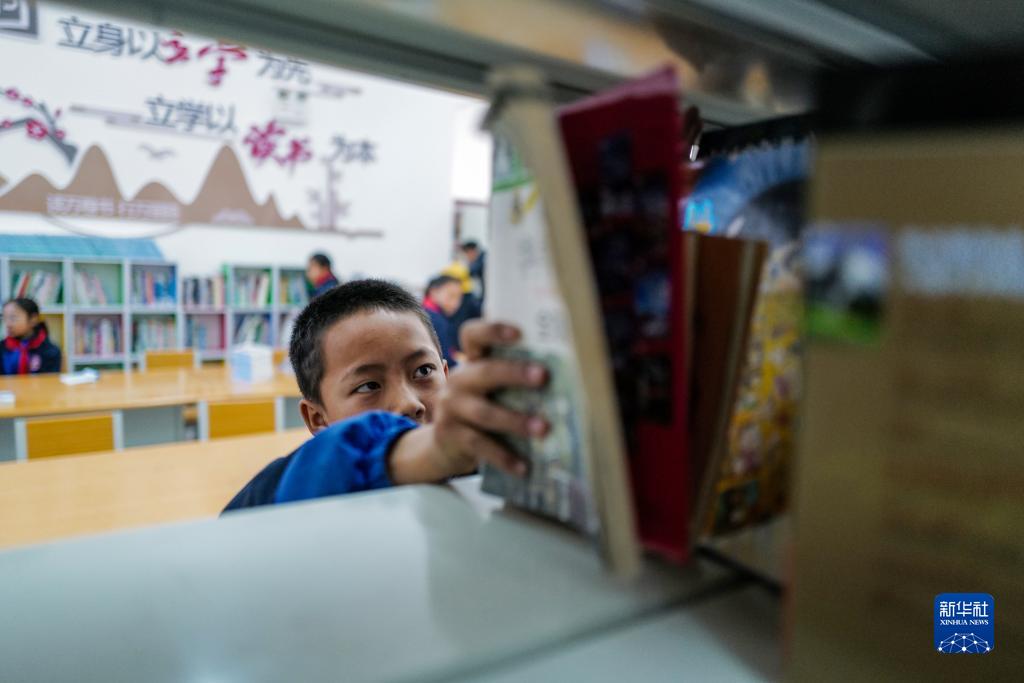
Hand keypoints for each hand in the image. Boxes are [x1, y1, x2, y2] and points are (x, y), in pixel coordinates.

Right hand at [431, 321, 548, 476]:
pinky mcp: (452, 437)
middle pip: (484, 372)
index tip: (519, 333)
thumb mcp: (493, 391)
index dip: (493, 330)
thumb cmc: (484, 411)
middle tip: (543, 377)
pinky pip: (480, 446)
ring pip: (485, 413)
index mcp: (472, 363)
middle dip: (515, 373)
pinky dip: (504, 457)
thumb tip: (568, 387)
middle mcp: (458, 381)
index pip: (473, 335)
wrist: (445, 447)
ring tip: (543, 429)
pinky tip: (524, 466)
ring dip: (515, 420)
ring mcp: (452, 409)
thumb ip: (517, 385)